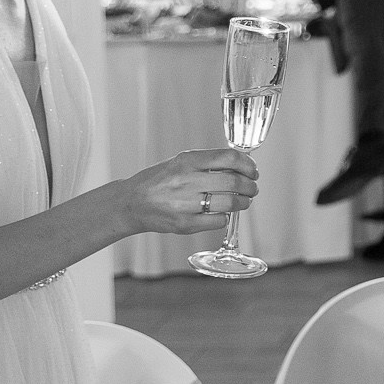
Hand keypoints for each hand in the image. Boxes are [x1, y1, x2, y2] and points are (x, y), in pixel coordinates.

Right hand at [121, 148, 258, 234]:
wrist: (130, 203)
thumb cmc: (159, 181)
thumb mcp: (180, 162)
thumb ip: (208, 162)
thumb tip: (242, 165)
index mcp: (187, 161)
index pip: (228, 158)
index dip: (248, 165)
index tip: (253, 171)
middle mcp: (186, 181)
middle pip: (234, 183)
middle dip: (250, 186)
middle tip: (252, 188)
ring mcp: (185, 204)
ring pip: (230, 203)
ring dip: (243, 203)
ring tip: (243, 201)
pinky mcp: (184, 224)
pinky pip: (218, 221)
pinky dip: (226, 217)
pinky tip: (222, 213)